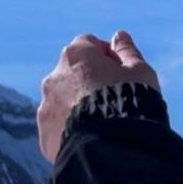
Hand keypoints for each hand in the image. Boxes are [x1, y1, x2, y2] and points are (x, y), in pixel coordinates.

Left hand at [37, 30, 160, 163]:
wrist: (112, 147)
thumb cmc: (128, 100)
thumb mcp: (138, 70)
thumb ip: (127, 50)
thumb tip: (119, 36)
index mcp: (77, 54)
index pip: (89, 44)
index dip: (107, 55)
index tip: (120, 71)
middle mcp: (54, 77)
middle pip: (73, 71)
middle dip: (90, 79)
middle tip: (112, 96)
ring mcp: (46, 107)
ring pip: (63, 99)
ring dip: (77, 103)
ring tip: (102, 120)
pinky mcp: (44, 135)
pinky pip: (58, 125)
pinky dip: (70, 127)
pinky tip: (91, 136)